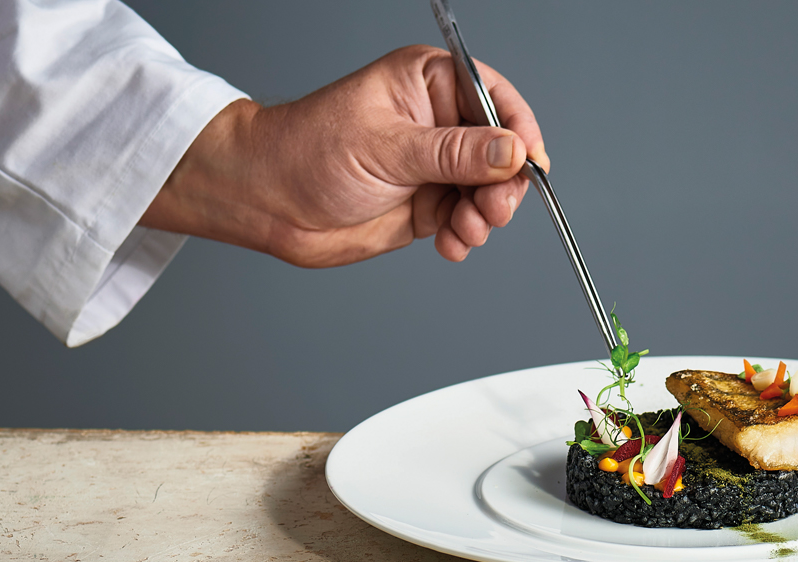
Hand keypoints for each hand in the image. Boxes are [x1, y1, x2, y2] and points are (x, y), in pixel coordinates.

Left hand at [141, 45, 549, 265]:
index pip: (493, 98)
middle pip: (501, 149)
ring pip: (489, 189)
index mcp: (428, 82)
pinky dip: (468, 235)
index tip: (530, 163)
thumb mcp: (387, 147)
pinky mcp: (427, 203)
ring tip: (465, 229)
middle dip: (503, 183)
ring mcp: (434, 164)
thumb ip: (453, 153)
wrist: (266, 202)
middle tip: (492, 209)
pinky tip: (452, 243)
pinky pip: (468, 219)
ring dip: (486, 214)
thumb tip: (509, 152)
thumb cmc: (306, 151)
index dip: (518, 130)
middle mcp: (437, 121)